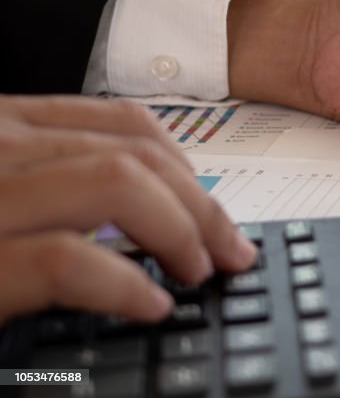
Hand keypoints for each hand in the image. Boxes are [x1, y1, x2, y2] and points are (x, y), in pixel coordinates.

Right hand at [0, 95, 257, 324]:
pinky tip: (149, 305)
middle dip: (201, 206)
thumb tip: (146, 215)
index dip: (186, 167)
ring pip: (119, 184)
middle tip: (230, 250)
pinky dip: (122, 285)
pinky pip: (68, 260)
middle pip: (135, 154)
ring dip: (180, 232)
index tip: (211, 208)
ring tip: (197, 271)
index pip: (125, 122)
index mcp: (5, 126)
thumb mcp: (0, 189)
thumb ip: (52, 181)